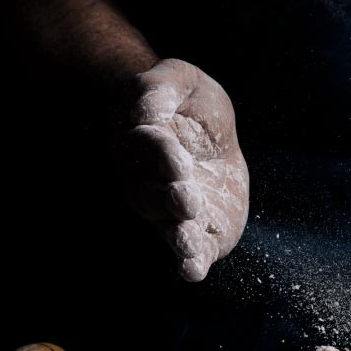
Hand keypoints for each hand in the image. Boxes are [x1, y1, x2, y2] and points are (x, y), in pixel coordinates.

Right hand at [116, 59, 248, 280]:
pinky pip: (191, 253)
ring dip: (178, 236)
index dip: (160, 155)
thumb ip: (160, 89)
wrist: (208, 136)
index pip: (146, 150)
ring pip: (167, 227)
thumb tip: (144, 116)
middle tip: (186, 197)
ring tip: (187, 240)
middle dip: (169, 198)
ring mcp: (173, 212)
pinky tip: (193, 271)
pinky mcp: (200, 233)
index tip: (176, 160)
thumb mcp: (180, 80)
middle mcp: (150, 183)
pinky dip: (190, 264)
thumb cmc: (188, 103)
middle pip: (151, 196)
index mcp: (141, 144)